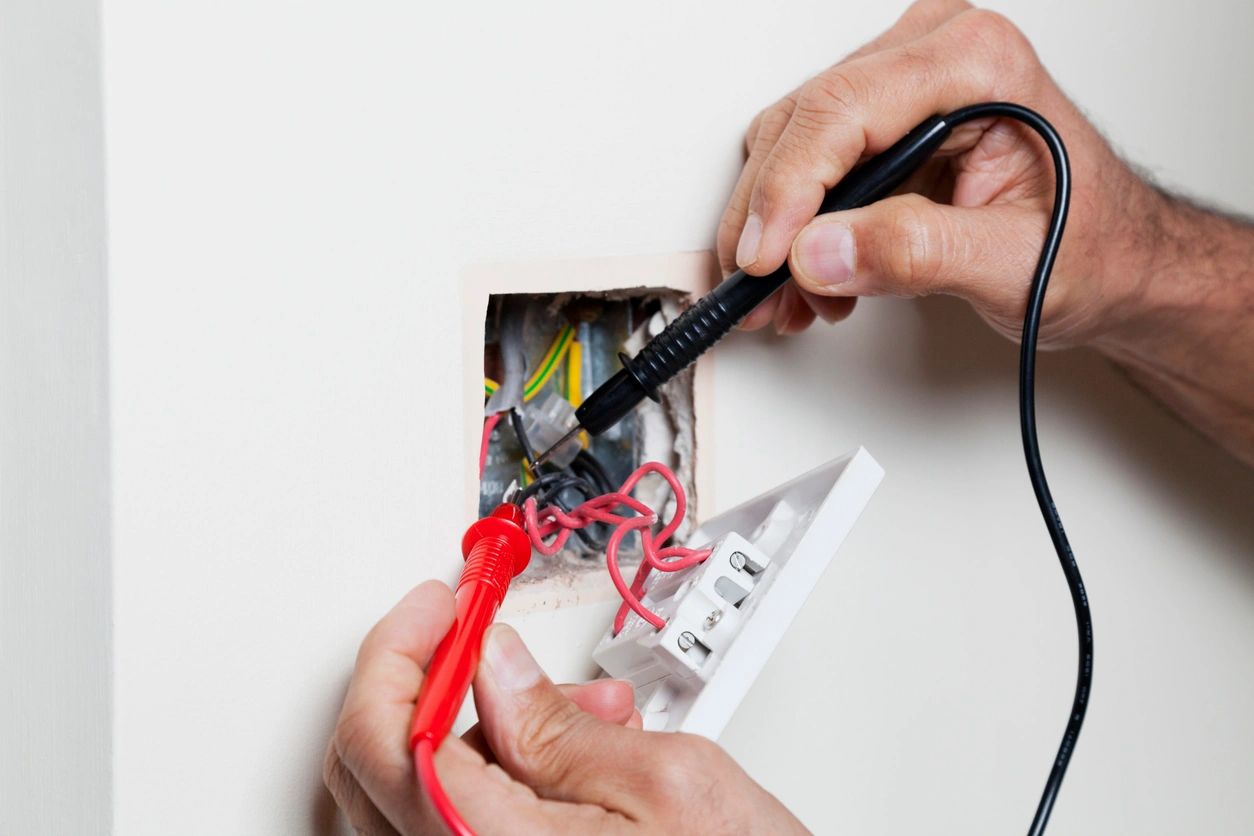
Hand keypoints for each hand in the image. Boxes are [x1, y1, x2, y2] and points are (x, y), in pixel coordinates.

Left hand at [324, 581, 806, 834]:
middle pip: (375, 767)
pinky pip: (449, 828)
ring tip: (578, 709)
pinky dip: (490, 776)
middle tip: (473, 632)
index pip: (384, 741)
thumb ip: (559, 723)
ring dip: (476, 729)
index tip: (436, 606)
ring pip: (411, 794)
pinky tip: (565, 756)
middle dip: (430, 679)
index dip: (398, 654)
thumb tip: (493, 663)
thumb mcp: (669, 783)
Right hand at [717, 0, 1161, 347]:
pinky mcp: (883, 120)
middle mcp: (934, 54)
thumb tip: (820, 251)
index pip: (841, 111)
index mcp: (978, 63)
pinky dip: (794, 229)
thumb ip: (917, 254)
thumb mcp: (1013, 264)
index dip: (786, 191)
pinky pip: (808, 163)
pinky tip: (810, 277)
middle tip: (760, 294)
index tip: (762, 259)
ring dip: (777, 232)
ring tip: (792, 299)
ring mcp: (903, 83)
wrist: (1115, 263)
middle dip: (769, 221)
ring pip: (791, 145)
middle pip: (802, 124)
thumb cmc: (1090, 248)